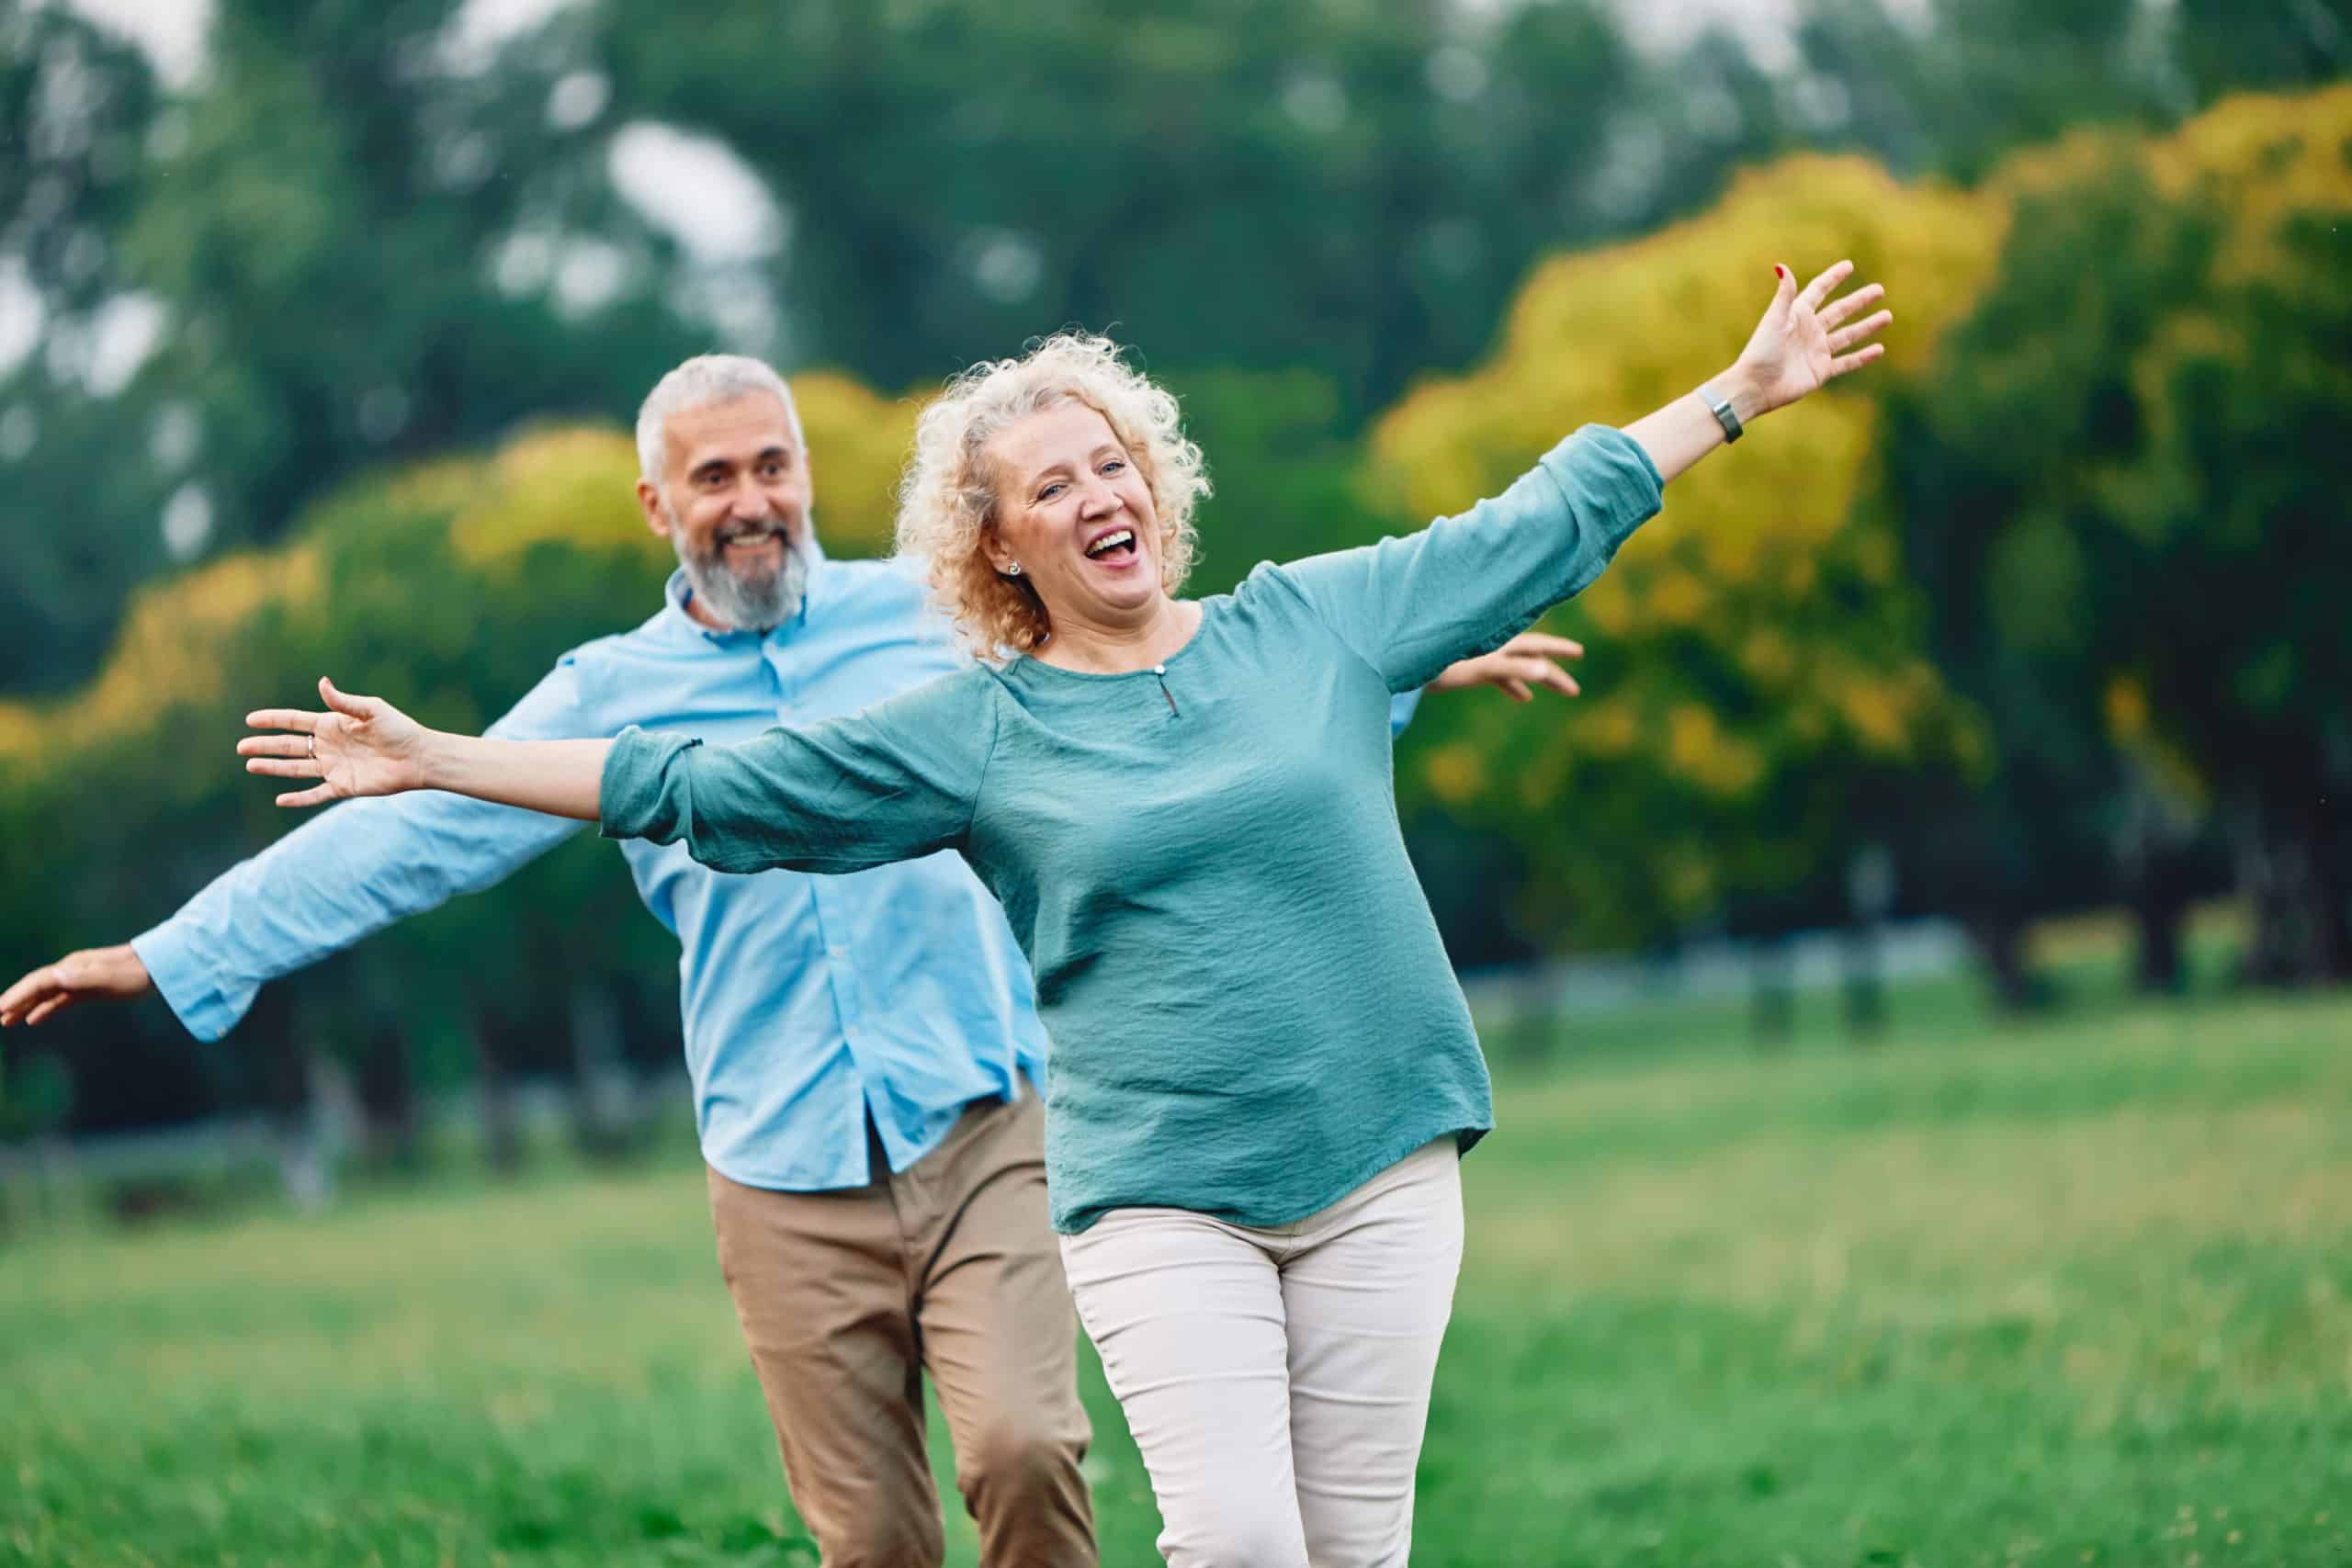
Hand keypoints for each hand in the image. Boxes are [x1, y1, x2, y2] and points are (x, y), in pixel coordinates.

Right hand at [0, 944, 151, 1027]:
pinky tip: (34, 1020)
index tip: (0, 1009)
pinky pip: (60, 1000)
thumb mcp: (110, 976)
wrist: (160, 965)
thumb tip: (54, 974)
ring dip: (25, 1007)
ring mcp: (79, 979)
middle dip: (15, 1001)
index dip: (18, 995)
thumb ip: (83, 976)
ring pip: (45, 995)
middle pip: (36, 987)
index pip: (38, 982)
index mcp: (73, 967)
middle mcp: (71, 971)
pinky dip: (45, 1009)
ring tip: (6, 1021)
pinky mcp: (89, 989)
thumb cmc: (136, 971)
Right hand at [239, 677, 433, 807]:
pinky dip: (299, 799)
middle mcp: (329, 746)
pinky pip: (316, 794)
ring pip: (296, 769)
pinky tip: (280, 800)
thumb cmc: (399, 729)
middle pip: (289, 745)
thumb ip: (343, 702)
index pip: (295, 721)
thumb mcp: (371, 710)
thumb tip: (321, 683)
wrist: (419, 757)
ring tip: (250, 765)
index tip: (250, 720)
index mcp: (333, 724)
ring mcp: (334, 767)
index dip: (272, 720)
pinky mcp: (344, 786)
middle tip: (241, 746)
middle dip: (265, 745)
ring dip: (273, 767)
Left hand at [1429, 632, 1584, 702]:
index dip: (1559, 649)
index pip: (1537, 644)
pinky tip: (1524, 699)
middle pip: (1531, 658)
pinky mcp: (1469, 668)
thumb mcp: (1481, 668)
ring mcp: (1481, 657)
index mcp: (1500, 643)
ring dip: (1538, 679)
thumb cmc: (1442, 664)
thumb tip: (1545, 671)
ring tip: (1557, 690)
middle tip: (1575, 690)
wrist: (1404, 666)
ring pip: (1517, 668)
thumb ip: (1512, 668)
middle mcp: (1494, 647)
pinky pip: (1500, 676)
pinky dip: (1515, 686)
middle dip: (1554, 673)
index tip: (1581, 653)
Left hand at [1725, 259, 1890, 417]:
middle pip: (1839, 311)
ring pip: (1848, 335)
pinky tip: (1879, 349)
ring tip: (1887, 315)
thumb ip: (1784, 295)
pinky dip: (1863, 357)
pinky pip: (1846, 362)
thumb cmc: (1760, 352)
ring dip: (1867, 326)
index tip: (1848, 265)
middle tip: (1879, 289)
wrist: (1755, 387)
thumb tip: (1782, 266)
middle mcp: (1809, 331)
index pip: (1818, 291)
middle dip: (1859, 301)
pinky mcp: (1820, 371)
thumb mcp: (1773, 320)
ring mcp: (1817, 351)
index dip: (1832, 278)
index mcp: (1797, 315)